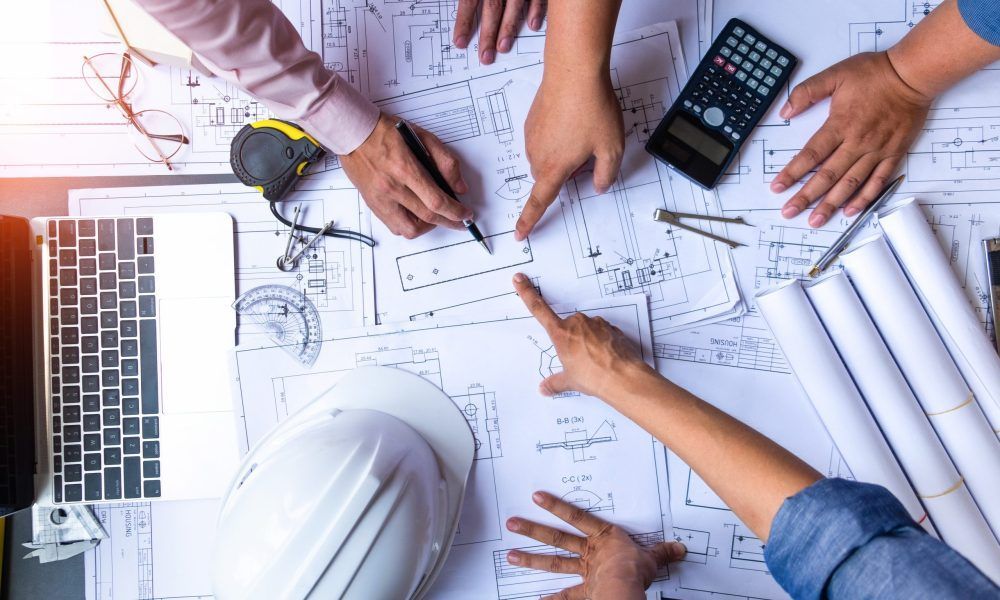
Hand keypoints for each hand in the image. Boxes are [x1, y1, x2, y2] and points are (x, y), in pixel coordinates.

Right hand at [340, 114, 471, 238]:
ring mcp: (380, 199)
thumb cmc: (384, 132)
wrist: (353, 133)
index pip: (436, 200)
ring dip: (428, 227)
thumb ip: (444, 161)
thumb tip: (459, 186)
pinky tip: (417, 216)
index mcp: (405, 169)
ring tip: (436, 218)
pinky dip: (410, 226)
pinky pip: (395, 227)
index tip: (466, 214)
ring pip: (409, 230)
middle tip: (460, 222)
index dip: (455, 211)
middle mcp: (391, 188)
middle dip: (450, 222)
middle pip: (427, 217)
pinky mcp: (373, 205)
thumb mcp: (422, 137)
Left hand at [453, 0, 546, 64]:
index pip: (469, 2)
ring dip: (509, 28)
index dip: (464, 22)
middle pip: (492, 9)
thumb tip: (466, 7)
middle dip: (488, 34)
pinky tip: (533, 26)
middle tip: (485, 57)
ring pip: (514, 5)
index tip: (459, 43)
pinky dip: (537, 11)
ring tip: (503, 48)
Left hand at [506, 491, 685, 599]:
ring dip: (530, 559)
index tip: (536, 497)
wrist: (625, 587)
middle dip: (532, 531)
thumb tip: (679, 549)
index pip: (576, 516)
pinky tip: (537, 599)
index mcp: (603, 538)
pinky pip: (565, 596)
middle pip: (555, 538)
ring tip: (510, 555)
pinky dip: (551, 599)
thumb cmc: (635, 569)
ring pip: (552, 563)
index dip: (555, 506)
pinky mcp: (583, 592)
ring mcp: (583, 572)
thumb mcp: (652, 558)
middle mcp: (589, 552)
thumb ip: (661, 552)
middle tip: (511, 524)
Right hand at [513, 273, 649, 397]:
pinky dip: (602, 343)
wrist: (622, 377)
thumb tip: (544, 388)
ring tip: (594, 361)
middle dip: (571, 340)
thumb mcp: (570, 381)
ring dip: (588, 341)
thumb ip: (555, 382)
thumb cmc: (593, 377)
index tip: (519, 279)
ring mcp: (596, 324)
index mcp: (561, 333)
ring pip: (587, 330)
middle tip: (577, 359)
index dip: (526, 293)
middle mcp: (577, 323)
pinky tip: (605, 357)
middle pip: (568, 327)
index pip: (538, 309)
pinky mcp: (612, 328)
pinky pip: (603, 333)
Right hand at [516, 74, 623, 239]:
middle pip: (549, 177)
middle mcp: (538, 154)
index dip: (529, 221)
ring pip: (546, 157)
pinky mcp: (532, 121)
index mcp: (555, 167)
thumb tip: (600, 186)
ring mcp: (532, 136)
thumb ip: (606, 174)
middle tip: (588, 152)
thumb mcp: (611, 147)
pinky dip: (556, 136)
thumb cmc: (591, 106)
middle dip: (565, 173)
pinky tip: (572, 119)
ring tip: (582, 130)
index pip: (539, 202)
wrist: (574, 70)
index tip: (520, 233)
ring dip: (561, 153)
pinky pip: (543, 139)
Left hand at [771, 52, 931, 226]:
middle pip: (827, 176)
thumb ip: (807, 92)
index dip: (791, 173)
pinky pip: (877, 182)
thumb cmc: (876, 73)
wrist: (913, 74)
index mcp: (840, 124)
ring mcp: (876, 151)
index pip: (810, 155)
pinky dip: (864, 198)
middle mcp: (857, 142)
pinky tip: (851, 211)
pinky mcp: (893, 154)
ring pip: (850, 184)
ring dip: (831, 204)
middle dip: (806, 197)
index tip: (777, 187)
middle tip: (789, 212)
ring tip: (816, 220)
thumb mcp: (835, 74)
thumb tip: (785, 111)